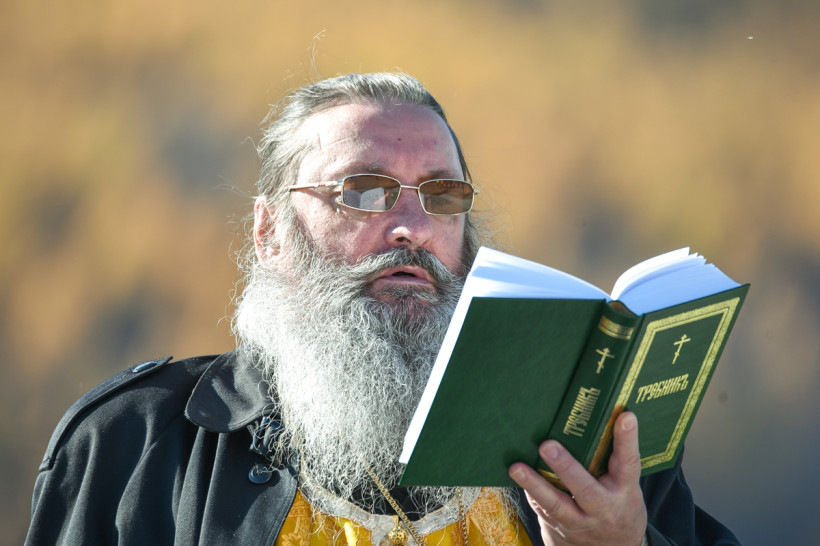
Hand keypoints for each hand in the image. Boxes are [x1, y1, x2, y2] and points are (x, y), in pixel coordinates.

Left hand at [508, 412, 646, 544]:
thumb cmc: (619, 506)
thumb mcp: (625, 487)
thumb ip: (612, 463)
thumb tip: (591, 422)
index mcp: (625, 491)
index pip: (628, 463)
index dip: (627, 440)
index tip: (625, 416)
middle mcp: (604, 508)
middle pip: (585, 488)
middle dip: (565, 467)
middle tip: (547, 445)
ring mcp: (582, 523)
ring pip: (556, 505)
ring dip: (534, 485)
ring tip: (516, 467)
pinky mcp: (561, 530)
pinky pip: (543, 510)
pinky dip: (530, 492)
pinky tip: (517, 476)